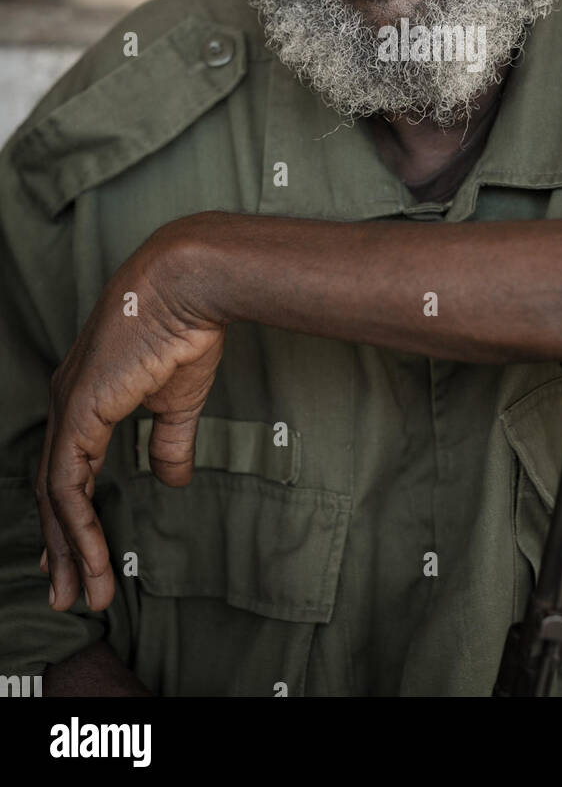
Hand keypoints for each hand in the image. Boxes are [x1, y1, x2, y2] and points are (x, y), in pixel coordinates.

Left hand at [36, 220, 225, 613]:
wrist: (188, 288)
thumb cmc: (185, 330)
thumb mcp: (178, 401)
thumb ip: (169, 442)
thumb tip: (173, 479)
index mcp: (87, 396)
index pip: (65, 468)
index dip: (68, 517)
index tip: (74, 556)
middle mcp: (68, 403)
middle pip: (52, 490)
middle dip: (60, 547)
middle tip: (69, 592)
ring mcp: (68, 408)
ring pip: (55, 497)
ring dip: (70, 551)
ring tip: (85, 594)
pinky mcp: (78, 413)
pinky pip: (68, 487)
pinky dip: (79, 529)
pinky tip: (92, 558)